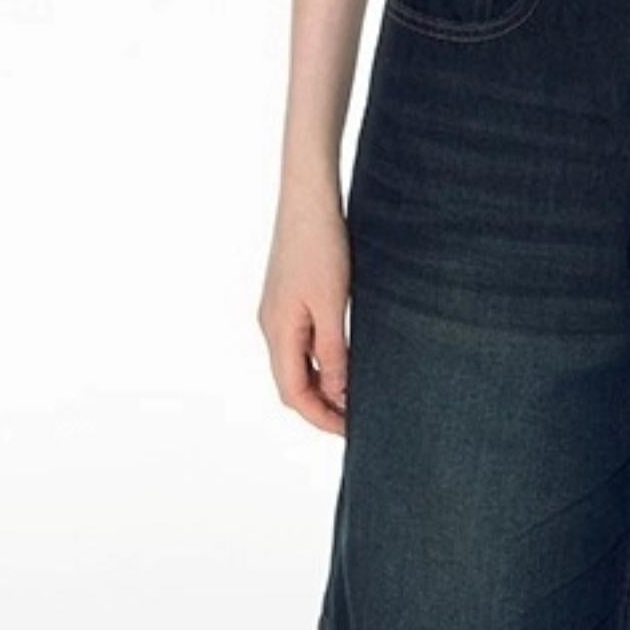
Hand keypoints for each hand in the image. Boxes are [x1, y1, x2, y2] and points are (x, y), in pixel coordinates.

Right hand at [257, 189, 351, 433]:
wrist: (308, 199)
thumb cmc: (321, 247)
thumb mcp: (331, 305)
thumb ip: (332, 352)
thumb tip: (337, 395)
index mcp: (277, 332)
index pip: (293, 394)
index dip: (321, 417)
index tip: (351, 431)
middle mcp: (271, 325)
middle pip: (291, 382)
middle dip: (322, 406)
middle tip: (358, 418)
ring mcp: (278, 310)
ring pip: (297, 362)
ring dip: (323, 382)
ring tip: (356, 393)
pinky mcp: (290, 295)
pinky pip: (301, 340)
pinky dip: (321, 358)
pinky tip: (345, 356)